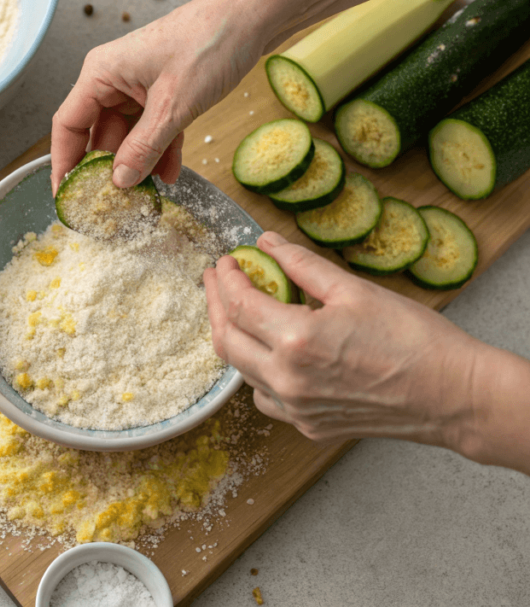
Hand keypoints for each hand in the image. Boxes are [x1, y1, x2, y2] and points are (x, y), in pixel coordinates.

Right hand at [49, 0, 270, 193]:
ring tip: (146, 195)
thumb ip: (143, 147)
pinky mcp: (163, 91)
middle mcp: (114, 79)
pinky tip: (170, 174)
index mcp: (101, 72)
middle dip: (108, 170)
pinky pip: (153, 129)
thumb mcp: (173, 105)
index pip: (68, 126)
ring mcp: (139, 85)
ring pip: (128, 136)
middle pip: (97, 134)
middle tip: (112, 205)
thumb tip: (119, 181)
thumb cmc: (210, 42)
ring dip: (138, 164)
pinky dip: (161, 151)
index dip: (64, 165)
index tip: (67, 198)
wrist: (254, 16)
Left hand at [203, 231, 479, 450]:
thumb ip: (301, 265)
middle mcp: (286, 380)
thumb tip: (267, 243)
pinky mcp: (308, 426)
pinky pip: (265, 397)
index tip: (226, 261)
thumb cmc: (414, 340)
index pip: (238, 305)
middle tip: (217, 280)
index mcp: (296, 340)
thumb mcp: (353, 289)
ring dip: (234, 337)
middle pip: (226, 340)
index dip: (226, 278)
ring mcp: (295, 408)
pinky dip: (258, 371)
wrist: (452, 396)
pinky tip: (269, 352)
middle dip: (215, 305)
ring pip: (242, 371)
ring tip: (239, 310)